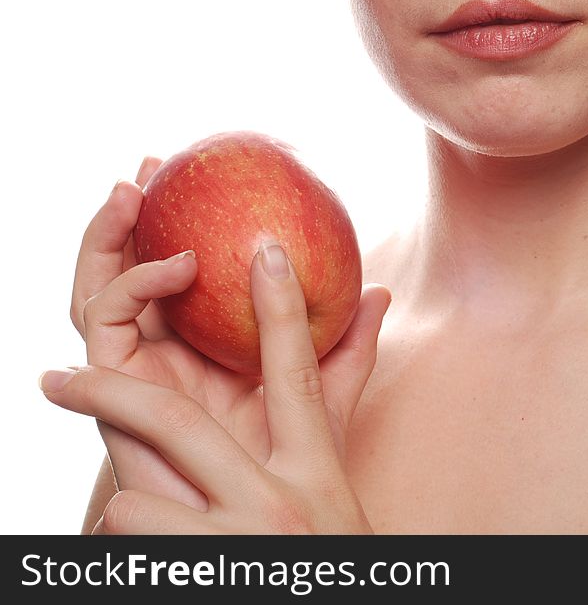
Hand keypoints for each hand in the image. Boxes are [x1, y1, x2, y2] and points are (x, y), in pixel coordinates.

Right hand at [68, 157, 389, 516]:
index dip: (180, 224)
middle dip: (132, 215)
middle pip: (130, 271)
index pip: (179, 276)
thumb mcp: (327, 399)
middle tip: (152, 164)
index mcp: (200, 346)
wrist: (258, 529)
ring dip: (109, 234)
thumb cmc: (293, 464)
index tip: (204, 175)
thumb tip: (378, 291)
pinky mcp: (113, 389)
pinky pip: (104, 325)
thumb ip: (348, 348)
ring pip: (101, 288)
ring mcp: (134, 368)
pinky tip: (178, 265)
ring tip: (131, 190)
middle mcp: (160, 352)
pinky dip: (131, 285)